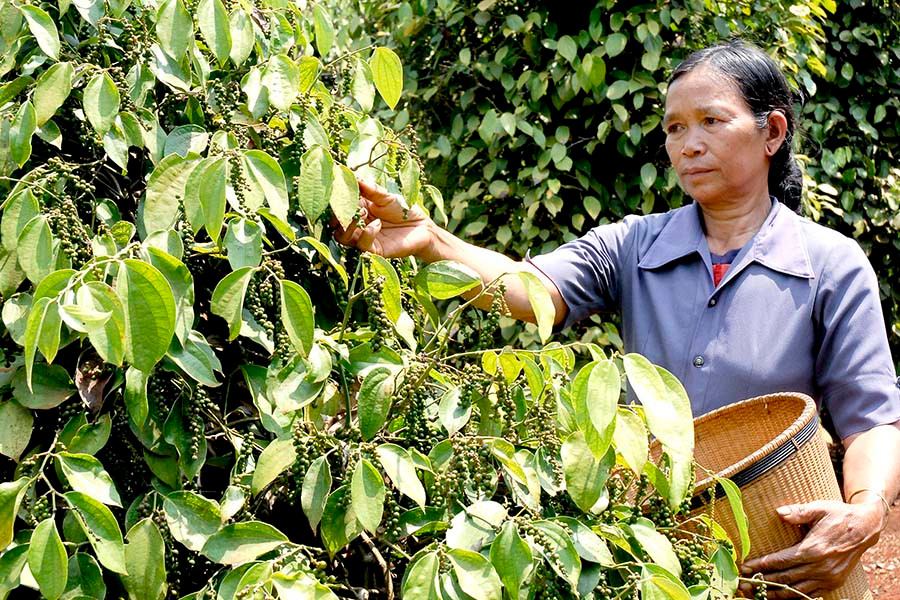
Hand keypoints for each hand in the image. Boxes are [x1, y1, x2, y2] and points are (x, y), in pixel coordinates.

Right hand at [333, 180, 435, 258]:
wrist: (422, 226)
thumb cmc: (404, 209)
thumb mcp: (386, 196)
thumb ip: (370, 190)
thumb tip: (354, 177)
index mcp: (357, 209)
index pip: (339, 207)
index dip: (336, 200)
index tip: (338, 190)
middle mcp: (356, 225)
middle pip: (335, 224)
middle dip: (337, 214)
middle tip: (347, 204)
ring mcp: (364, 238)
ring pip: (342, 237)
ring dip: (347, 225)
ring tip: (361, 213)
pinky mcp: (374, 250)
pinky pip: (362, 245)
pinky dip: (367, 234)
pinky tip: (377, 224)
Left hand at [739, 500, 884, 597]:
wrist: (865, 528)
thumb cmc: (839, 515)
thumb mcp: (819, 508)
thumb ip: (798, 511)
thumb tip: (779, 512)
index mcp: (814, 549)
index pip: (781, 561)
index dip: (761, 566)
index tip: (744, 568)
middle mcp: (821, 567)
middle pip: (785, 579)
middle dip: (761, 582)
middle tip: (742, 584)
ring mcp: (828, 578)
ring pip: (796, 591)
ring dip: (774, 594)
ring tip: (754, 593)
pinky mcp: (833, 583)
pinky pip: (809, 594)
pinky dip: (792, 596)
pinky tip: (777, 596)